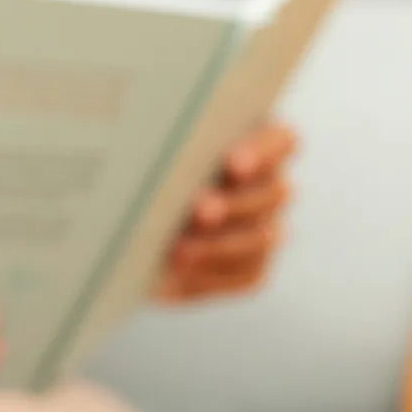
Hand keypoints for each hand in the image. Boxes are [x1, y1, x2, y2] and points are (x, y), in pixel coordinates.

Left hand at [158, 121, 295, 300]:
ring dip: (221, 244)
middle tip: (201, 210)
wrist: (130, 226)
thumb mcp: (147, 147)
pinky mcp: (251, 268)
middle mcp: (268, 187)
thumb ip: (160, 138)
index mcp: (255, 143)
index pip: (281, 142)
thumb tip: (151, 143)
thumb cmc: (140, 169)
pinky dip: (212, 273)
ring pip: (261, 238)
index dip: (263, 152)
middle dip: (235, 203)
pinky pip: (244, 273)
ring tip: (180, 250)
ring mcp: (264, 229)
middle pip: (273, 193)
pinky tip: (180, 269)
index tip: (233, 164)